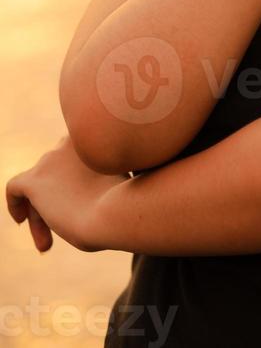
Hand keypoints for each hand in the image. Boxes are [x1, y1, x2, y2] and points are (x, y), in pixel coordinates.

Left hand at [5, 135, 129, 252]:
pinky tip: (21, 221)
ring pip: (38, 185)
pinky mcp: (35, 179)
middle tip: (65, 227)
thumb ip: (102, 175)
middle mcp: (70, 142)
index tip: (82, 202)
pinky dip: (15, 203)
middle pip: (56, 172)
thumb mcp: (120, 179)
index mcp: (95, 135)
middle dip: (58, 199)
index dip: (75, 181)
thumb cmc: (126, 201)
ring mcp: (52, 158)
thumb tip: (91, 187)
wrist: (115, 212)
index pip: (76, 158)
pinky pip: (15, 188)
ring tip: (47, 244)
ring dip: (41, 213)